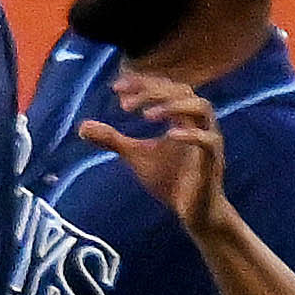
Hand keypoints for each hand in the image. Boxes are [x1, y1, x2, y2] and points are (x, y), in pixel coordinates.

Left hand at [88, 67, 227, 234]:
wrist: (193, 211)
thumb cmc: (169, 179)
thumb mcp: (135, 155)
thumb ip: (112, 139)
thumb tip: (81, 127)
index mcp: (182, 118)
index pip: (166, 88)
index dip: (142, 83)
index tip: (116, 87)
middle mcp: (199, 123)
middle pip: (183, 91)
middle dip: (153, 92)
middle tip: (124, 105)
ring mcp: (209, 140)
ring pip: (201, 108)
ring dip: (172, 106)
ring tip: (145, 116)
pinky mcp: (213, 161)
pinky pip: (208, 140)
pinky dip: (190, 135)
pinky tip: (168, 135)